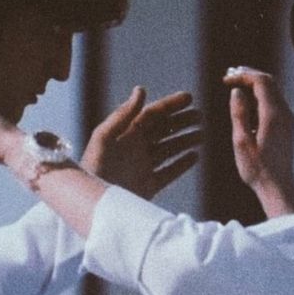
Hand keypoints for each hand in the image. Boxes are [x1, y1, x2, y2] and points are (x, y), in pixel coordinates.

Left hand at [81, 87, 200, 198]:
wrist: (92, 205)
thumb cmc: (92, 169)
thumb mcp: (104, 138)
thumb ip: (122, 115)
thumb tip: (141, 89)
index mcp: (125, 134)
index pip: (151, 114)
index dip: (170, 105)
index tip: (189, 97)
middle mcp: (135, 149)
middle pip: (162, 130)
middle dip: (181, 122)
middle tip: (199, 115)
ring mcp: (142, 168)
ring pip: (168, 150)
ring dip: (184, 141)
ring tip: (201, 135)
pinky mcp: (147, 187)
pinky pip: (169, 173)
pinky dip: (182, 165)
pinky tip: (195, 157)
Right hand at [223, 66, 293, 216]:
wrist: (277, 186)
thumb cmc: (257, 168)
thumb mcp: (241, 141)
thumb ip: (239, 114)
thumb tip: (237, 91)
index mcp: (273, 115)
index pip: (261, 81)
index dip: (243, 75)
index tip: (226, 79)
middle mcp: (285, 113)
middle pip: (269, 82)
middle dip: (249, 75)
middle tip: (230, 76)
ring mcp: (288, 119)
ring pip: (273, 90)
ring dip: (255, 84)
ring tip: (235, 85)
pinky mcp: (287, 125)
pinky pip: (275, 101)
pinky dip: (260, 95)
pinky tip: (247, 102)